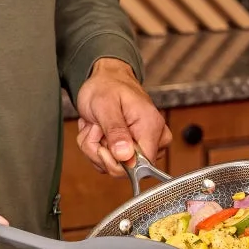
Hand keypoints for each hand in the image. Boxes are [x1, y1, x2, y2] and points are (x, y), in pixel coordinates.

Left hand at [74, 57, 170, 175]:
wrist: (106, 79)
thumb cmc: (108, 87)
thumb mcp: (106, 105)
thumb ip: (116, 131)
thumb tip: (125, 156)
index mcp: (151, 127)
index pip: (142, 166)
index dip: (116, 162)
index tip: (102, 145)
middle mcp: (153, 140)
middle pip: (124, 169)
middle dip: (100, 151)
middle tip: (96, 128)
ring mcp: (142, 146)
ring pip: (113, 167)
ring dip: (95, 147)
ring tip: (96, 126)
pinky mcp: (131, 151)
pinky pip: (108, 162)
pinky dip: (96, 148)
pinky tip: (97, 131)